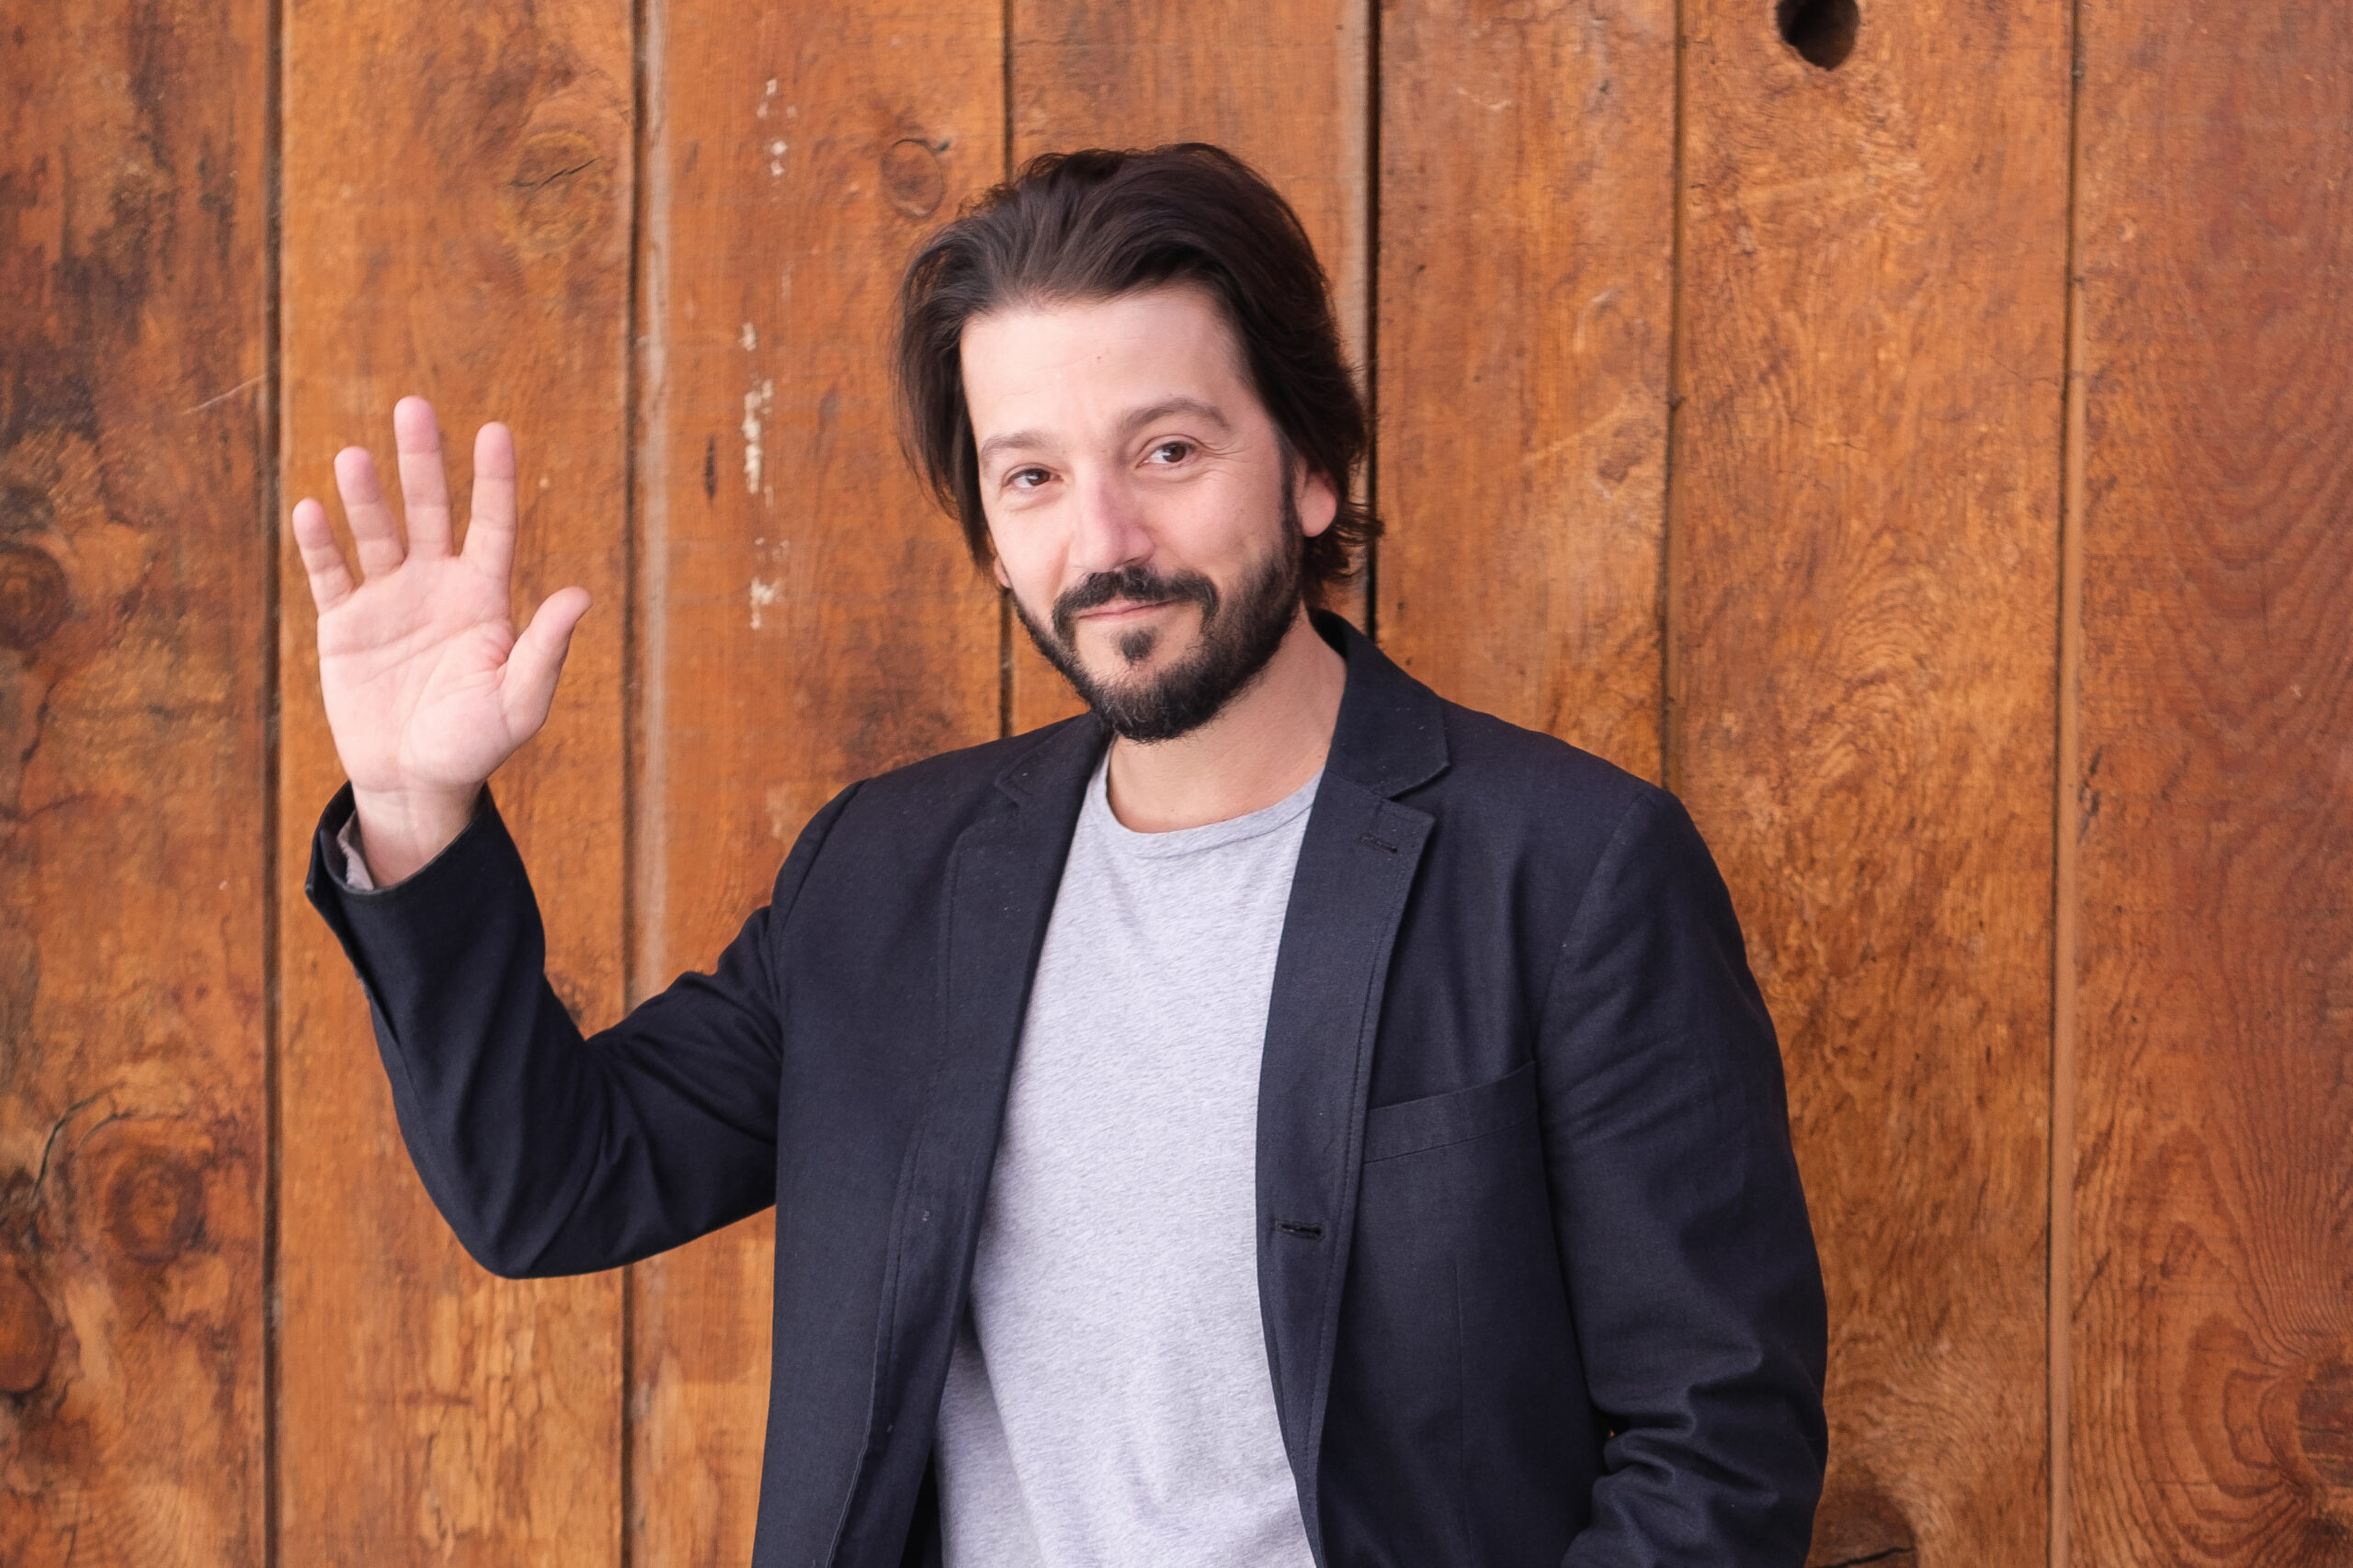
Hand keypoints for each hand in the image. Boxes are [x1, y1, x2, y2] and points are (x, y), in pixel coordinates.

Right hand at [290, 397, 590, 884]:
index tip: (494, 430)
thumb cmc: (476, 743)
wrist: (415, 781)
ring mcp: (388, 600)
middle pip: (431, 511)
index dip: (493, 480)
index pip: (492, 526)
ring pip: (377, 533)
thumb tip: (581, 596)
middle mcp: (437, 586)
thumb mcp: (520, 702)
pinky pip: (331, 575)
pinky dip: (321, 544)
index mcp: (485, 598)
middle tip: (414, 408)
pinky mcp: (344, 624)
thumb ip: (545, 649)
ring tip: (355, 457)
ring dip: (366, 496)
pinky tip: (312, 511)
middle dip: (423, 462)